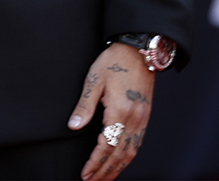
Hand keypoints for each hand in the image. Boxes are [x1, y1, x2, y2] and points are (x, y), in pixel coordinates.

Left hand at [68, 42, 154, 180]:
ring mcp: (142, 119)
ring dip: (118, 168)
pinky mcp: (145, 116)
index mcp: (120, 112)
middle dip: (105, 171)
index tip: (85, 174)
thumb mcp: (94, 80)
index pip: (107, 146)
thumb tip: (73, 126)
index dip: (95, 163)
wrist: (138, 51)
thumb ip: (84, 106)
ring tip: (105, 178)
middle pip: (120, 155)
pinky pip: (137, 144)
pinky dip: (128, 157)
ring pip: (131, 152)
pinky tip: (121, 162)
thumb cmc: (114, 62)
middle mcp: (134, 120)